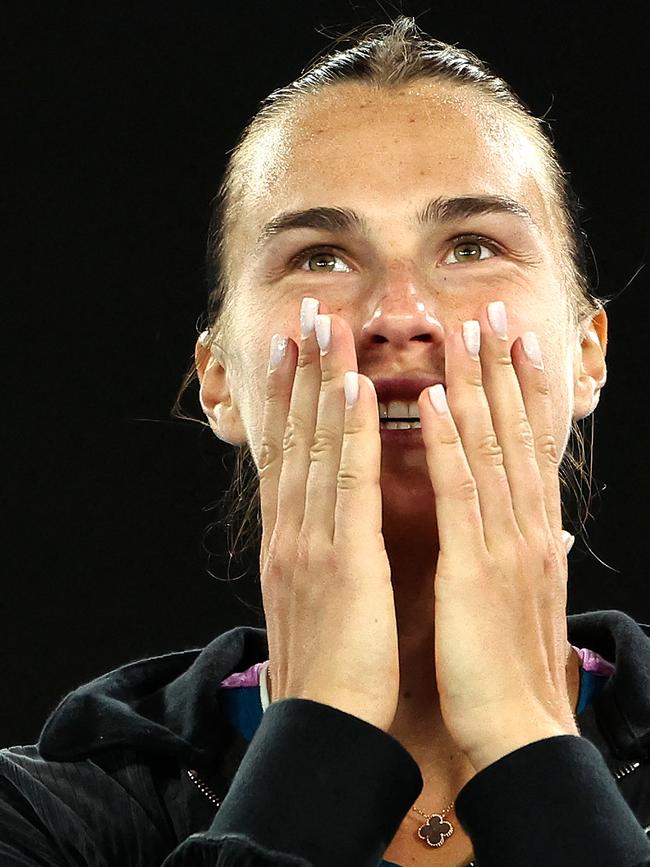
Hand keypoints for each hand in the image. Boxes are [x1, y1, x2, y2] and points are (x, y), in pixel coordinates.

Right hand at [259, 298, 399, 732]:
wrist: (324, 724)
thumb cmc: (333, 667)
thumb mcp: (319, 601)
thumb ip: (323, 554)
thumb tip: (330, 526)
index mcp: (289, 540)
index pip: (286, 455)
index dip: (288, 401)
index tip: (292, 354)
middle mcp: (290, 529)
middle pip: (292, 437)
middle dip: (299, 373)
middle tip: (305, 317)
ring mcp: (310, 539)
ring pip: (313, 446)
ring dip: (320, 382)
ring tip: (325, 328)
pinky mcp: (340, 558)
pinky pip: (346, 482)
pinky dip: (348, 432)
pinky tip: (354, 389)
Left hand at [417, 300, 579, 768]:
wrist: (516, 727)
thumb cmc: (505, 662)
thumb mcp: (516, 593)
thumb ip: (512, 546)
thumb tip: (516, 518)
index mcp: (528, 531)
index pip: (526, 445)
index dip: (521, 390)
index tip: (513, 342)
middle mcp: (524, 525)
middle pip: (514, 432)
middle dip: (504, 368)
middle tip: (495, 311)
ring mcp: (504, 542)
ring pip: (489, 448)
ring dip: (477, 385)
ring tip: (467, 332)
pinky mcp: (475, 567)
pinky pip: (459, 493)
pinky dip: (446, 444)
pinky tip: (430, 402)